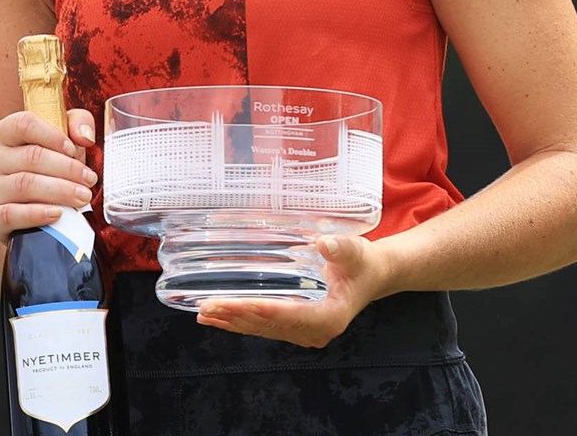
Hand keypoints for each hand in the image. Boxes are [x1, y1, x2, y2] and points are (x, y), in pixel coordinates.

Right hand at [0, 108, 100, 243]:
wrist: (22, 212)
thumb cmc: (44, 170)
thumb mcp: (62, 141)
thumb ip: (77, 125)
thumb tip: (84, 136)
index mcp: (4, 133)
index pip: (24, 124)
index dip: (52, 135)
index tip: (73, 149)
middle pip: (31, 156)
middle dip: (67, 168)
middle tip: (89, 179)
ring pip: (24, 185)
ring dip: (60, 191)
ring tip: (82, 197)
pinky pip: (11, 214)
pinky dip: (37, 214)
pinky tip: (57, 213)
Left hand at [192, 234, 391, 348]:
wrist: (371, 275)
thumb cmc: (362, 262)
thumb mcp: (355, 251)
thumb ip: (341, 247)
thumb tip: (324, 243)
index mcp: (330, 317)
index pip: (289, 315)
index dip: (261, 309)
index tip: (235, 304)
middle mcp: (316, 331)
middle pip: (270, 324)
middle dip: (237, 315)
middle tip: (207, 306)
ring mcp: (305, 333)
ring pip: (263, 329)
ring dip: (234, 322)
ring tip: (205, 314)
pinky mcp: (297, 329)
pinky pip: (265, 328)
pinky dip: (241, 323)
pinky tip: (220, 319)